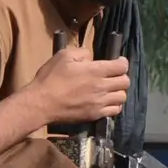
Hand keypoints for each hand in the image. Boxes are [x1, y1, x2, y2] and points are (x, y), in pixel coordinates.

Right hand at [0, 48, 135, 147]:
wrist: (42, 103)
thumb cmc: (51, 78)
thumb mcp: (63, 56)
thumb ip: (82, 53)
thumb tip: (91, 58)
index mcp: (96, 70)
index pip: (121, 66)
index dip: (122, 62)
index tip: (118, 61)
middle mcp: (102, 87)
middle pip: (125, 82)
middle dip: (121, 76)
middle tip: (113, 75)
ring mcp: (99, 103)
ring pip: (122, 97)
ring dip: (118, 91)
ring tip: (109, 89)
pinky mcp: (95, 115)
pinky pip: (114, 111)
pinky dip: (114, 105)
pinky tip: (106, 101)